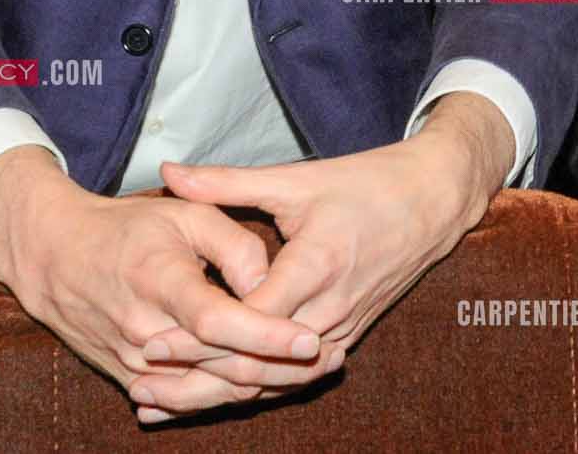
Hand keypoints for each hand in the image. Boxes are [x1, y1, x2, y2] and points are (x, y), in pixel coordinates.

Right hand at [0, 145, 332, 426]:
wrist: (55, 257)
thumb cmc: (127, 228)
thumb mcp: (184, 215)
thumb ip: (234, 244)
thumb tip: (270, 281)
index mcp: (159, 282)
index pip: (220, 322)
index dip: (267, 335)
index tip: (311, 339)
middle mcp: (144, 331)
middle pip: (220, 365)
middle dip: (279, 367)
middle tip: (330, 356)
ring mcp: (134, 362)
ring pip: (207, 390)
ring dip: (261, 385)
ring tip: (313, 371)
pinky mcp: (130, 377)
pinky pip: (186, 398)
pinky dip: (226, 394)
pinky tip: (270, 384)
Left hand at [142, 92, 511, 418]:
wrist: (434, 200)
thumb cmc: (366, 183)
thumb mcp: (295, 179)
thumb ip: (227, 183)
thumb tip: (168, 172)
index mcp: (317, 263)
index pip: (251, 319)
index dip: (200, 336)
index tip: (151, 342)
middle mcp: (332, 304)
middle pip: (259, 362)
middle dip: (198, 379)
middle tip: (142, 386)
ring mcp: (344, 326)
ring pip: (277, 380)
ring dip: (221, 395)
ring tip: (165, 403)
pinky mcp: (350, 334)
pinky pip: (298, 376)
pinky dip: (257, 389)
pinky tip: (218, 396)